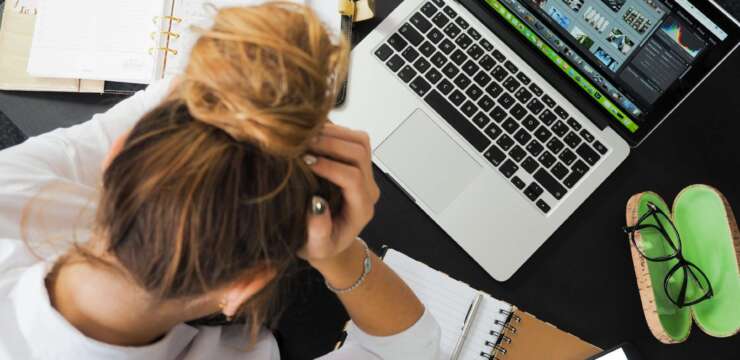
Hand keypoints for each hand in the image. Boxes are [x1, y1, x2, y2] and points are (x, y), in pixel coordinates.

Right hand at [298, 124, 379, 266]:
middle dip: (331, 144)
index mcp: (361, 209)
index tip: (305, 162)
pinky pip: (352, 138)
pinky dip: (333, 131)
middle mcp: (368, 189)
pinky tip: (311, 135)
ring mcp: (365, 173)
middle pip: (360, 153)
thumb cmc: (320, 245)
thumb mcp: (315, 247)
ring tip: (306, 137)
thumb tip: (316, 204)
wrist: (328, 240)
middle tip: (302, 144)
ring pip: (360, 141)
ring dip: (333, 133)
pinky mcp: (356, 163)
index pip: (353, 178)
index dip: (330, 167)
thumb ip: (318, 231)